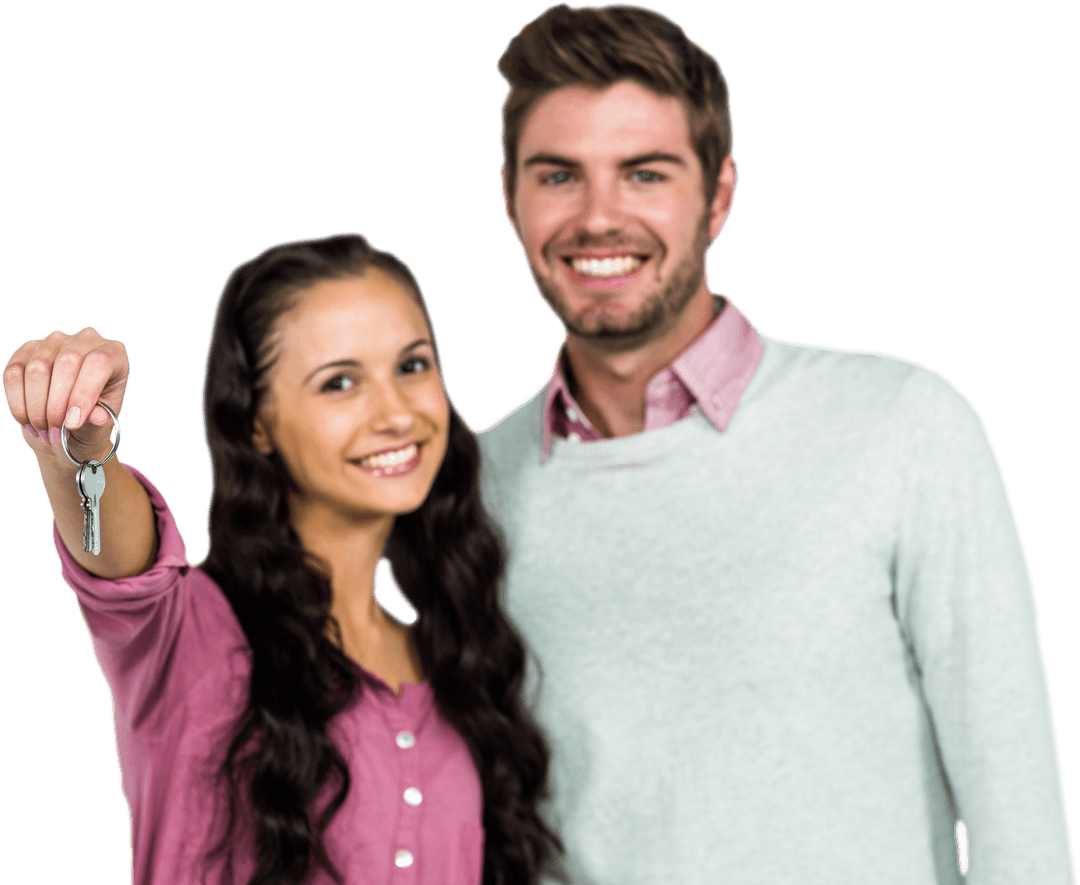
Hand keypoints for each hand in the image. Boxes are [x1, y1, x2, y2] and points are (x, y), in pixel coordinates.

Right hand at [3, 328, 128, 462]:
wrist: (67, 424)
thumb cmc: (91, 420)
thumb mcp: (102, 424)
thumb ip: (99, 419)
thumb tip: (97, 417)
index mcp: (114, 353)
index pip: (99, 363)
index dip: (84, 394)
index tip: (72, 424)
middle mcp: (85, 339)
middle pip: (67, 362)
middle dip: (57, 406)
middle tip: (56, 434)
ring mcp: (53, 342)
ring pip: (38, 368)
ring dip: (37, 408)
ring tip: (45, 432)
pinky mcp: (26, 351)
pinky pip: (13, 374)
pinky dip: (18, 403)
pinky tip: (29, 422)